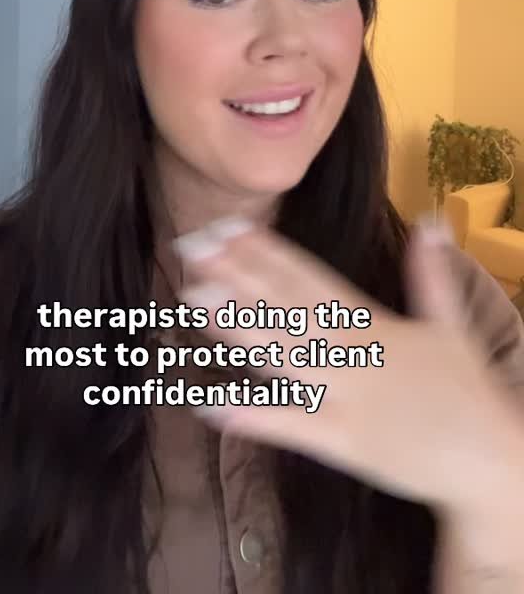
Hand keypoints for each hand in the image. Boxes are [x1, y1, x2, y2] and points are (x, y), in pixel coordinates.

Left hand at [174, 218, 523, 519]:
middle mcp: (354, 354)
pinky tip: (209, 403)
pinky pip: (292, 427)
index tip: (228, 227)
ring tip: (193, 298)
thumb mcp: (451, 323)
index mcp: (374, 323)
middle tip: (192, 247)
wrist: (490, 463)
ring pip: (282, 357)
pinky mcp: (344, 445)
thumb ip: (430, 271)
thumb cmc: (468, 392)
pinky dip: (252, 416)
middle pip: (286, 309)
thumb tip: (432, 218)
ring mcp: (347, 399)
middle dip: (238, 276)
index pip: (309, 279)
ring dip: (235, 328)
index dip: (267, 252)